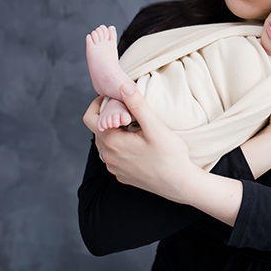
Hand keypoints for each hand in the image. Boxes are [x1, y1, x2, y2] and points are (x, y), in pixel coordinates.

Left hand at [82, 88, 243, 224]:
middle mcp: (108, 157)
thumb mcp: (155, 127)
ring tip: (132, 125)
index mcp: (112, 142)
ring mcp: (115, 169)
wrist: (180, 184)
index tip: (112, 97)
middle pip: (98, 130)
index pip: (90, 118)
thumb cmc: (170, 156)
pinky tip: (137, 144)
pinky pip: (114, 157)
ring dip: (114, 133)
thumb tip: (123, 86)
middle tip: (126, 108)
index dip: (98, 104)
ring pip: (105, 144)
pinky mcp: (123, 176)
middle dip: (107, 118)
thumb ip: (137, 105)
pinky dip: (120, 147)